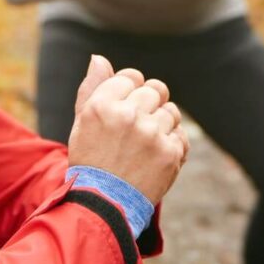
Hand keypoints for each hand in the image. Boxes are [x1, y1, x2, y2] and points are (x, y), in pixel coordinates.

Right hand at [68, 55, 188, 204]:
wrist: (103, 205)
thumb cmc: (91, 160)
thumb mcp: (82, 122)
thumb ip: (93, 87)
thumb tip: (99, 58)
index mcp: (102, 104)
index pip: (132, 76)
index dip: (131, 90)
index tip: (127, 107)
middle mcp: (128, 115)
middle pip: (155, 90)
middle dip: (149, 104)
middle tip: (138, 126)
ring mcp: (151, 134)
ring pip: (171, 111)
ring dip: (161, 124)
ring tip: (145, 144)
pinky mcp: (170, 153)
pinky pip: (181, 134)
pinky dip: (171, 144)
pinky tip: (154, 156)